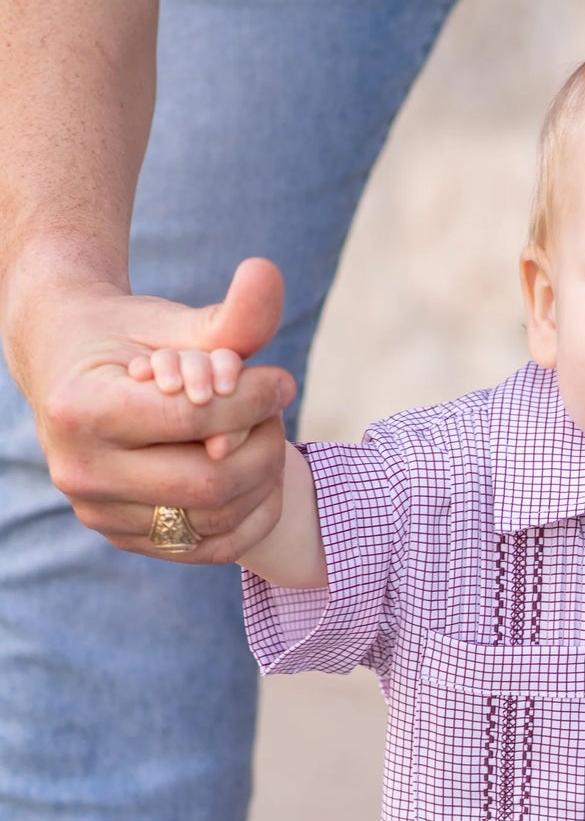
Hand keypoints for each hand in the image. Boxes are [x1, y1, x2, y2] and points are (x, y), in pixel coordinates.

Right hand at [6, 255, 296, 562]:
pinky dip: (251, 518)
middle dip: (263, 445)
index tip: (281, 380)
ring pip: (215, 519)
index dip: (254, 399)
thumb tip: (270, 272)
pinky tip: (262, 479)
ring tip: (264, 435)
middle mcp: (80, 471)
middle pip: (210, 481)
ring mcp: (98, 513)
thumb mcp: (172, 321)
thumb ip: (228, 313)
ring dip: (262, 479)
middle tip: (276, 413)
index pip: (194, 420)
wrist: (67, 367)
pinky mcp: (123, 537)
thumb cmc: (127, 337)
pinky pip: (209, 549)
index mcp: (80, 409)